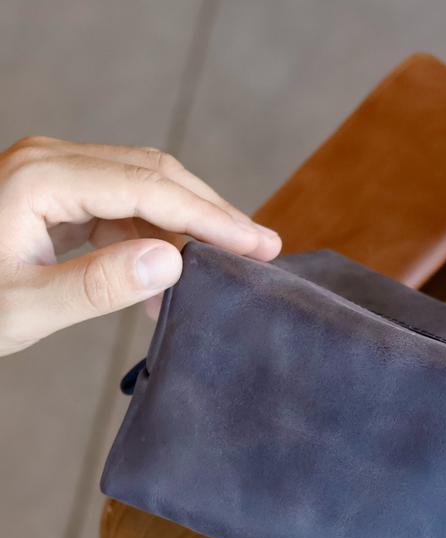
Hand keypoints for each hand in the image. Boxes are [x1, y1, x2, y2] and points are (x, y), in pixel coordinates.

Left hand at [0, 136, 281, 355]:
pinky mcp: (55, 193)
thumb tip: (172, 260)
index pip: (150, 188)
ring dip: (185, 227)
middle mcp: (50, 161)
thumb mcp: (24, 308)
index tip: (260, 246)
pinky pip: (121, 204)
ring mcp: (52, 173)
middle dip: (212, 212)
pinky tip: (165, 277)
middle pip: (155, 173)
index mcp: (41, 180)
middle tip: (261, 250)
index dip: (212, 218)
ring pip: (143, 185)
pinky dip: (153, 237)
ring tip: (217, 274)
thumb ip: (97, 286)